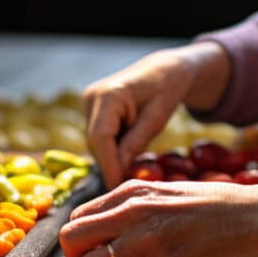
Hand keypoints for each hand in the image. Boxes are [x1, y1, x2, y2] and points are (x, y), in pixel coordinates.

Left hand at [58, 179, 257, 256]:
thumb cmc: (205, 209)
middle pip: (70, 239)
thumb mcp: (160, 196)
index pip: (76, 219)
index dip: (80, 242)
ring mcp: (144, 237)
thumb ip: (126, 211)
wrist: (247, 217)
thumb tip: (97, 238)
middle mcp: (130, 210)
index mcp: (129, 191)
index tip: (96, 253)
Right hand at [84, 42, 229, 187]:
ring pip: (96, 142)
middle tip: (129, 185)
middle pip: (96, 142)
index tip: (117, 187)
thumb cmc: (167, 88)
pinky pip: (101, 137)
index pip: (101, 137)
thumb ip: (136, 141)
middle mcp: (92, 97)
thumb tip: (120, 171)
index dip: (108, 165)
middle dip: (111, 164)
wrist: (164, 69)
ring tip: (134, 169)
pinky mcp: (93, 110)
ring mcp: (90, 103)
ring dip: (113, 157)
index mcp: (109, 94)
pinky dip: (114, 148)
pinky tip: (129, 154)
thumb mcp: (158, 117)